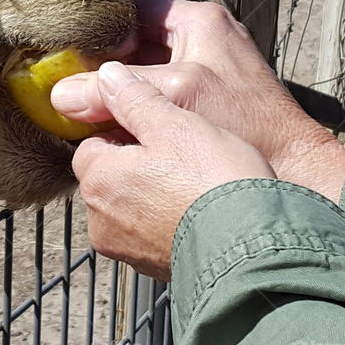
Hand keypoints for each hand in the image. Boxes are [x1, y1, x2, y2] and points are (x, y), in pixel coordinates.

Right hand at [54, 0, 344, 201]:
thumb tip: (60, 95)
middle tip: (76, 94)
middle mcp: (203, 41)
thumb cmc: (246, 122)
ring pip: (147, 75)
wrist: (296, 168)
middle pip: (138, 45)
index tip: (77, 61)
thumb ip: (117, 92)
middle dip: (109, 70)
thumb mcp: (175, 95)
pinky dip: (139, 113)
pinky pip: (160, 99)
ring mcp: (206, 73)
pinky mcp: (206, 105)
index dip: (106, 33)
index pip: (138, 10)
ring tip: (91, 118)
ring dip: (122, 96)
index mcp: (200, 21)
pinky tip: (120, 135)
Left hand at [71, 61, 274, 279]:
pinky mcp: (154, 268)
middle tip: (180, 151)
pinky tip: (200, 209)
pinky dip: (170, 220)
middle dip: (138, 163)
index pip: (92, 143)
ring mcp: (128, 250)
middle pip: (110, 176)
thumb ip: (135, 98)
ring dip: (154, 193)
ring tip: (195, 181)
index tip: (154, 125)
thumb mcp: (174, 123)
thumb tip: (109, 77)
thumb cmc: (212, 182)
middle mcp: (102, 221)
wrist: (253, 246)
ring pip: (132, 206)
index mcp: (99, 180)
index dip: (124, 130)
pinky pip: (154, 233)